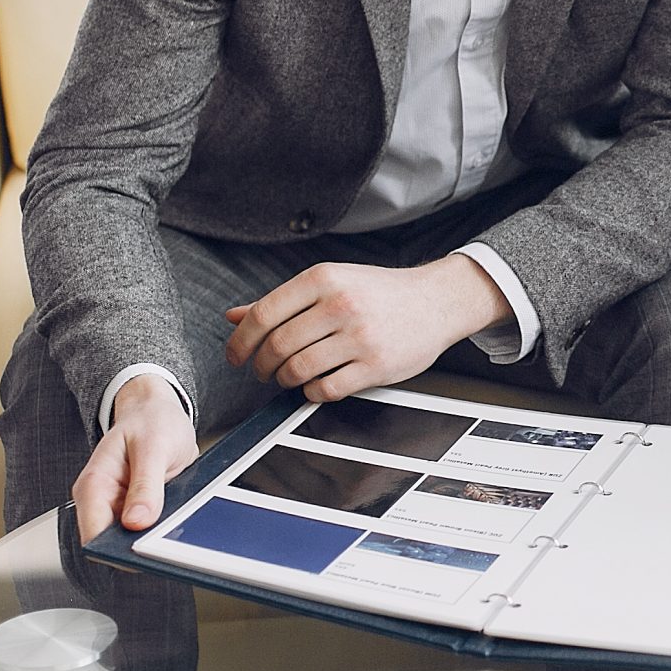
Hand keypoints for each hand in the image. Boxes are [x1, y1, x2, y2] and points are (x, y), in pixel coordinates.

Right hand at [74, 374, 199, 539]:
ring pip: (130, 541)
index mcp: (94, 485)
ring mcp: (118, 509)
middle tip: (168, 537)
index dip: (115, 549)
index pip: (93, 535)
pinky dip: (161, 530)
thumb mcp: (154, 446)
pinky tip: (176, 518)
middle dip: (138, 546)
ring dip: (152, 538)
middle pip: (111, 544)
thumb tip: (137, 522)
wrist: (158, 412)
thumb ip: (146, 484)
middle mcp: (101, 502)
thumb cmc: (152, 421)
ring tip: (175, 522)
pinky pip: (146, 531)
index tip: (144, 548)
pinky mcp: (136, 512)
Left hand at [224, 255, 511, 401]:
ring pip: (298, 370)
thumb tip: (233, 316)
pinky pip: (326, 389)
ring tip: (289, 377)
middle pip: (277, 346)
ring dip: (285, 380)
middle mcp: (341, 304)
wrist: (437, 301)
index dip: (240, 342)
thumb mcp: (331, 282)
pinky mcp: (376, 365)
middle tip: (262, 371)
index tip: (235, 356)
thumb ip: (282, 300)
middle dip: (261, 366)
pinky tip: (316, 384)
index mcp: (324, 278)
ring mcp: (360, 336)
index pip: (263, 314)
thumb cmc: (380, 292)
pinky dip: (312, 392)